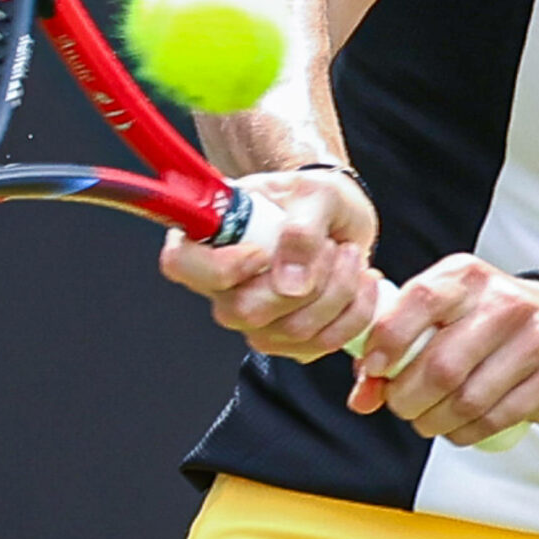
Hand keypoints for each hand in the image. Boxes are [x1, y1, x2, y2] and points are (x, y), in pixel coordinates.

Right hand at [159, 168, 380, 361]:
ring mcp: (252, 319)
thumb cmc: (315, 197)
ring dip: (338, 292)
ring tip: (348, 256)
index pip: (181, 265)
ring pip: (292, 332)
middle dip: (308, 279)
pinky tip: (357, 282)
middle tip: (331, 245)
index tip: (262, 253)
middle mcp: (222, 285)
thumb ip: (301, 231)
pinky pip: (319, 345)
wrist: (339, 216)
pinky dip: (353, 313)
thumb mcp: (316, 193)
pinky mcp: (285, 340)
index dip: (220, 268)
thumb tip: (289, 284)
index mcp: (210, 237)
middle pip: (246, 311)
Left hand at [347, 256, 538, 445]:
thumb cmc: (487, 325)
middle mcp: (505, 301)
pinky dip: (466, 432)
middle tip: (401, 407)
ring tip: (428, 420)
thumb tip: (362, 396)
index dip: (389, 339)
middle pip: (441, 365)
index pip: (421, 300)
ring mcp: (538, 337)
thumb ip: (395, 348)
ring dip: (435, 422)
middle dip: (407, 398)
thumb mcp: (442, 318)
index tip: (373, 370)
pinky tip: (459, 427)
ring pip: (467, 399)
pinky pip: (496, 418)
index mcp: (468, 276)